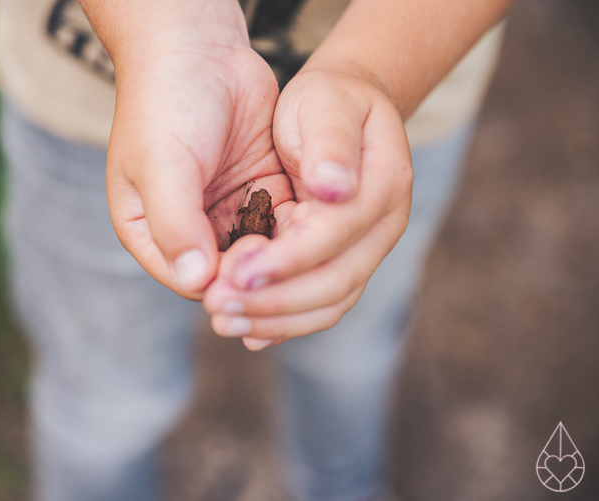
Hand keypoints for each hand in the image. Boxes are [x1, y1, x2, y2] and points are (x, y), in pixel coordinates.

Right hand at [104, 3, 292, 298]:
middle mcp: (188, 229)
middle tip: (286, 261)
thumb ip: (175, 223)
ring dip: (284, 255)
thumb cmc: (166, 103)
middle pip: (229, 274)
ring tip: (306, 244)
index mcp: (149, 232)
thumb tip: (196, 280)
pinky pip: (283, 224)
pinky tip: (317, 223)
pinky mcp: (259, 191)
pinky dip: (299, 228)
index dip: (222, 286)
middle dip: (258, 275)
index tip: (251, 272)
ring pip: (261, 254)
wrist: (199, 47)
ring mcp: (225, 211)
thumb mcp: (161, 166)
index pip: (188, 280)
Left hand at [203, 69, 413, 348]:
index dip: (285, 259)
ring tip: (223, 322)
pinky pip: (319, 302)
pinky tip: (247, 332)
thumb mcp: (326, 104)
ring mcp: (364, 249)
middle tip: (218, 308)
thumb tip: (334, 189)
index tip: (235, 274)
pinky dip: (284, 321)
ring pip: (328, 303)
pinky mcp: (340, 260)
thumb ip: (330, 144)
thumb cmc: (329, 101)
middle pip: (335, 283)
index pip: (333, 236)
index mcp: (383, 185)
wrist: (346, 110)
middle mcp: (381, 227)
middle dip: (274, 302)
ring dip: (275, 319)